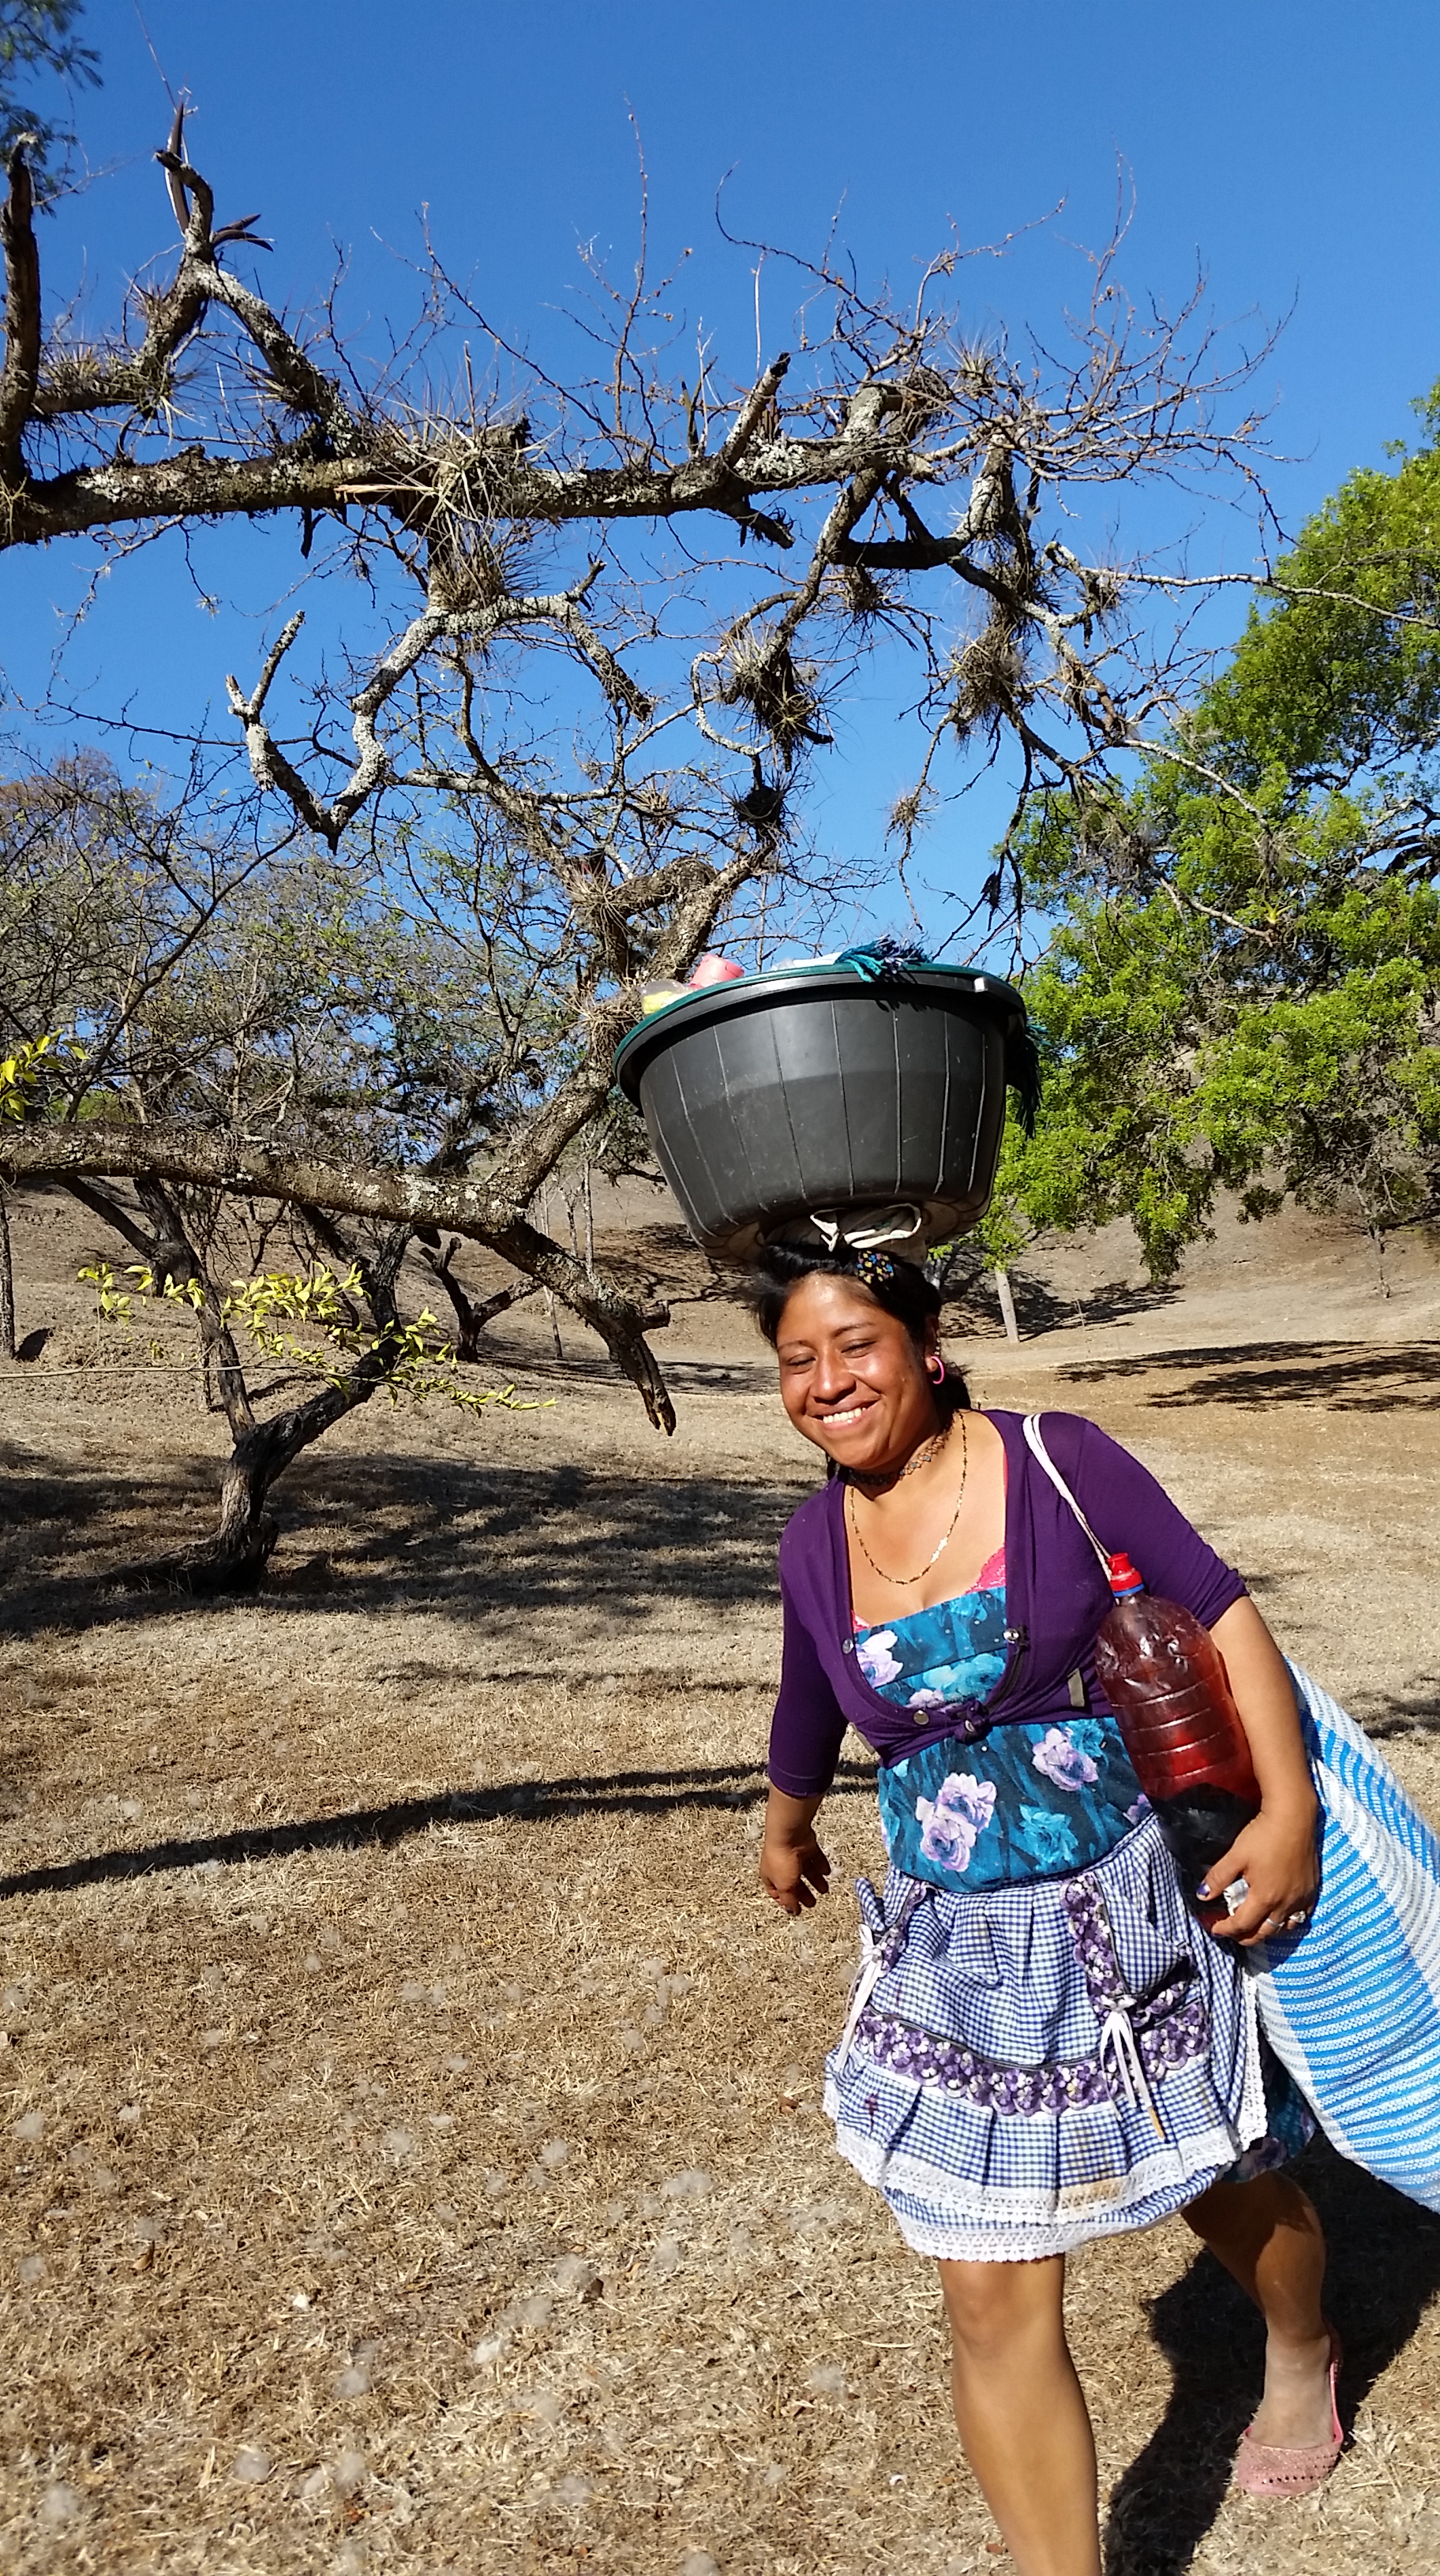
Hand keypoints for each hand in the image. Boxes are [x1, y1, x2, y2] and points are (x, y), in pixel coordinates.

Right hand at [760, 1826, 831, 1915]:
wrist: (789, 1833)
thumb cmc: (781, 1858)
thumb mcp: (785, 1886)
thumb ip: (789, 1900)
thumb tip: (792, 1912)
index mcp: (771, 1875)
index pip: (777, 1892)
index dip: (786, 1901)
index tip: (796, 1909)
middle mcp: (781, 1864)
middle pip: (794, 1882)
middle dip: (803, 1892)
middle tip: (812, 1902)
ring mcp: (794, 1854)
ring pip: (806, 1870)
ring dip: (815, 1880)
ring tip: (824, 1889)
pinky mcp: (806, 1845)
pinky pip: (815, 1857)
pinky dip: (821, 1865)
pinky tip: (826, 1872)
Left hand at [1203, 1798, 1318, 1946]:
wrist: (1294, 1817)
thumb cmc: (1263, 1835)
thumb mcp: (1236, 1855)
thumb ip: (1218, 1878)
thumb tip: (1202, 1895)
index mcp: (1264, 1898)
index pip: (1242, 1924)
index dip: (1226, 1929)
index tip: (1215, 1929)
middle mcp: (1285, 1904)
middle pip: (1265, 1932)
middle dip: (1246, 1937)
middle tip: (1233, 1934)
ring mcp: (1301, 1898)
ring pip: (1285, 1927)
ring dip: (1268, 1931)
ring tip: (1256, 1926)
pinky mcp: (1312, 1889)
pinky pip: (1302, 1915)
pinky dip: (1289, 1920)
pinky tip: (1282, 1914)